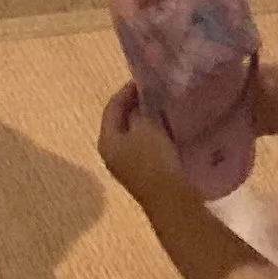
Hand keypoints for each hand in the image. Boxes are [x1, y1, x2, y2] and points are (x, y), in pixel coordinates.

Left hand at [97, 82, 193, 208]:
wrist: (170, 200)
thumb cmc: (153, 160)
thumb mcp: (148, 128)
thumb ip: (144, 109)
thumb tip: (145, 99)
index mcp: (107, 141)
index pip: (112, 107)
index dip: (126, 91)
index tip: (143, 79)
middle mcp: (112, 153)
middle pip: (121, 121)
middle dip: (136, 105)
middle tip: (153, 91)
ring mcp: (127, 166)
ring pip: (134, 135)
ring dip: (146, 120)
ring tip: (162, 106)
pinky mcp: (144, 174)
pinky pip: (145, 147)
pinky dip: (154, 134)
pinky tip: (169, 128)